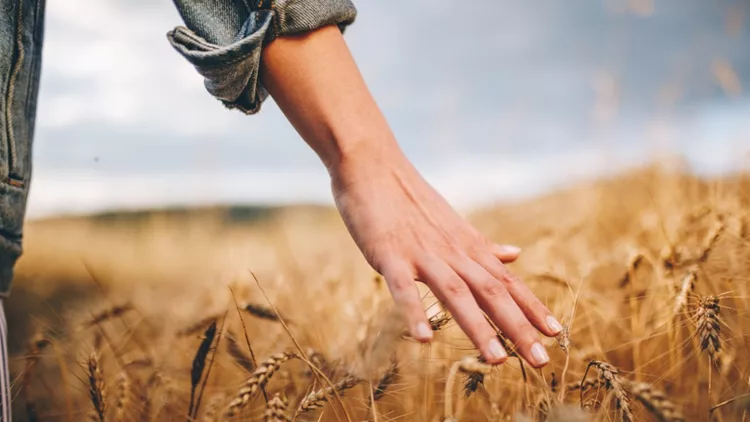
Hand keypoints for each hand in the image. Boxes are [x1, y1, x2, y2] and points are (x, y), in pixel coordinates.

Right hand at [330, 147, 561, 366]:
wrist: (373, 165)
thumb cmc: (410, 198)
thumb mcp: (452, 224)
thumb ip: (482, 245)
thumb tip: (516, 254)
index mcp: (467, 246)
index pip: (506, 281)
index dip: (531, 307)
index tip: (556, 334)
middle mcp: (452, 251)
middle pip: (491, 291)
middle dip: (517, 326)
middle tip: (540, 360)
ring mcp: (421, 253)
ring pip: (455, 293)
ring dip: (477, 327)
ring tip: (497, 360)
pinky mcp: (389, 254)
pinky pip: (402, 287)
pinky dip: (414, 311)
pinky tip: (423, 339)